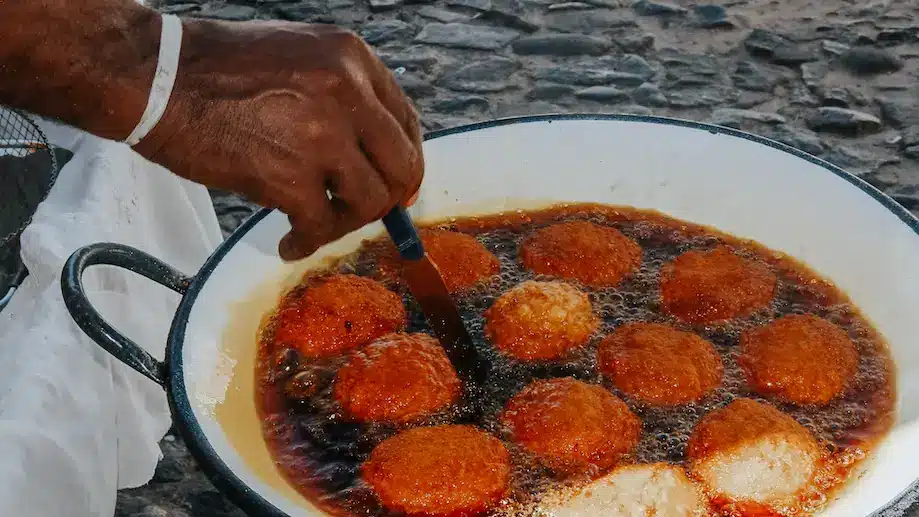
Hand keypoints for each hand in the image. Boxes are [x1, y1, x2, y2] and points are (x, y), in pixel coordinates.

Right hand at [136, 20, 422, 260]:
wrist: (156, 76)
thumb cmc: (216, 68)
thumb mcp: (299, 56)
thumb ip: (341, 94)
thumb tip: (369, 148)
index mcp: (353, 59)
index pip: (407, 123)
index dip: (402, 161)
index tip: (391, 183)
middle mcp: (348, 92)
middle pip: (402, 167)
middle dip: (387, 199)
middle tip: (360, 213)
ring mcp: (323, 135)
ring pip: (371, 202)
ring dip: (345, 224)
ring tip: (315, 226)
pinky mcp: (291, 176)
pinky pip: (322, 226)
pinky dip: (307, 242)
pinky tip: (289, 242)